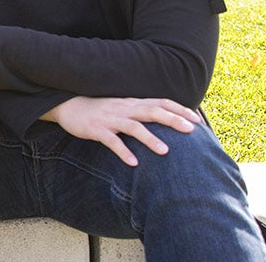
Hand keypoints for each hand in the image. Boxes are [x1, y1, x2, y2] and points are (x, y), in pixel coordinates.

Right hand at [43, 96, 201, 166]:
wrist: (67, 105)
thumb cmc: (99, 109)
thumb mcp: (122, 106)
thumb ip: (140, 111)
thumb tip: (164, 119)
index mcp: (132, 102)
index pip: (160, 102)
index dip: (179, 109)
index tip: (197, 120)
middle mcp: (124, 108)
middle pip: (152, 111)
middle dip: (172, 120)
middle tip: (191, 130)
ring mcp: (110, 119)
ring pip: (133, 127)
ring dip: (150, 138)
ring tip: (165, 151)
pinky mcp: (97, 129)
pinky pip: (112, 141)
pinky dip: (123, 151)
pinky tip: (133, 163)